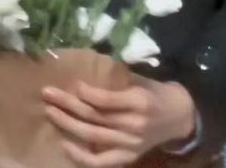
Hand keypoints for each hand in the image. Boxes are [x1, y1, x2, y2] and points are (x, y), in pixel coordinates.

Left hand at [42, 74, 194, 165]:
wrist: (178, 117)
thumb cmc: (156, 92)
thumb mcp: (141, 80)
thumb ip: (118, 79)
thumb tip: (87, 66)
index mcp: (138, 101)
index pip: (106, 100)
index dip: (87, 93)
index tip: (73, 83)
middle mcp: (133, 124)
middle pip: (94, 117)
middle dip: (67, 104)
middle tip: (47, 93)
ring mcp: (129, 144)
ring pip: (91, 136)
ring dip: (67, 124)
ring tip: (50, 111)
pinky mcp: (127, 158)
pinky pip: (99, 161)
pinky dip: (79, 156)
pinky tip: (64, 144)